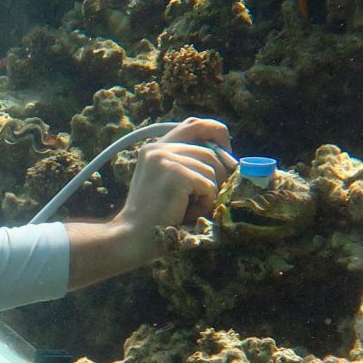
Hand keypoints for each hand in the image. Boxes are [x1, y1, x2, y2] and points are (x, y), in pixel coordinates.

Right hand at [117, 120, 236, 233]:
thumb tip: (229, 159)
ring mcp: (165, 159)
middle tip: (208, 198)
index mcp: (155, 148)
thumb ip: (189, 165)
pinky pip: (208, 185)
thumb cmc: (155, 218)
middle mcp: (159, 148)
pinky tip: (187, 213)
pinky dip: (205, 203)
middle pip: (209, 152)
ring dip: (208, 194)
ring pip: (211, 170)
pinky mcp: (175, 174)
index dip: (216, 134)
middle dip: (219, 175)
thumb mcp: (169, 183)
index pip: (194, 124)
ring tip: (188, 209)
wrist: (132, 238)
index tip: (226, 154)